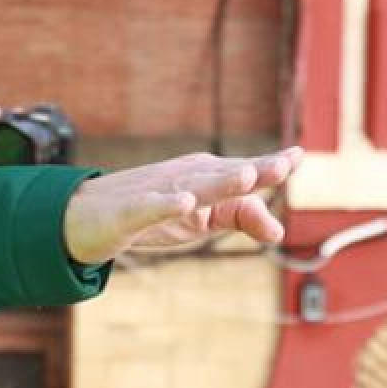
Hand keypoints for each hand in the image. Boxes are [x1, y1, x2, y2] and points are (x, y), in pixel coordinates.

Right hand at [61, 148, 303, 264]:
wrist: (87, 216)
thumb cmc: (151, 213)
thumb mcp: (201, 219)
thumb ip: (240, 217)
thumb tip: (279, 231)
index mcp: (204, 177)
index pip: (242, 171)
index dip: (270, 166)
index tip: (299, 156)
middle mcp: (183, 177)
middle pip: (223, 174)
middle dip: (254, 170)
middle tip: (286, 164)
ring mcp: (156, 191)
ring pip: (192, 186)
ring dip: (219, 181)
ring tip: (247, 176)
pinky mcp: (129, 211)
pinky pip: (149, 206)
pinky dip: (165, 204)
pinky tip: (183, 203)